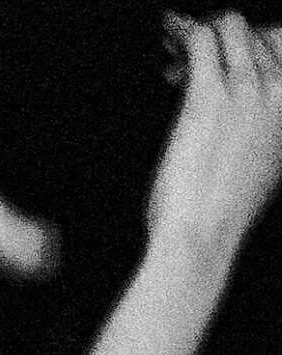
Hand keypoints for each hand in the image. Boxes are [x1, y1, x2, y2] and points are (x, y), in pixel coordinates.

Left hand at [147, 12, 281, 263]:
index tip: (224, 60)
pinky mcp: (209, 96)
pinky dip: (185, 37)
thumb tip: (244, 117)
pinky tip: (173, 44)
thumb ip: (259, 133)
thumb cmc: (222, 212)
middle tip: (194, 53)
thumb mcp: (260, 168)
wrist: (203, 234)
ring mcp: (247, 91)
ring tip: (177, 43)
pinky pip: (202, 41)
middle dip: (223, 39)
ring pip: (233, 28)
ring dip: (202, 32)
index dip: (251, 50)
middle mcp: (279, 94)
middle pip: (259, 36)